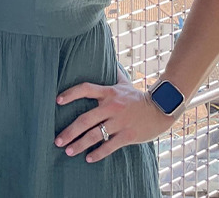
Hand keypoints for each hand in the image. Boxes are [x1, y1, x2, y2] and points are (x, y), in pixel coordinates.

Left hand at [54, 72, 177, 162]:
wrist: (160, 109)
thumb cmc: (138, 97)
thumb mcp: (124, 83)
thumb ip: (114, 73)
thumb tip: (107, 60)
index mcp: (109, 92)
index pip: (85, 89)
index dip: (71, 94)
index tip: (57, 101)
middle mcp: (112, 106)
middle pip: (86, 119)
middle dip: (70, 132)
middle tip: (58, 141)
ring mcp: (119, 122)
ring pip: (95, 135)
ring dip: (79, 145)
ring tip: (68, 151)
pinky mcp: (128, 136)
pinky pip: (109, 146)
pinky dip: (98, 154)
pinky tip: (88, 159)